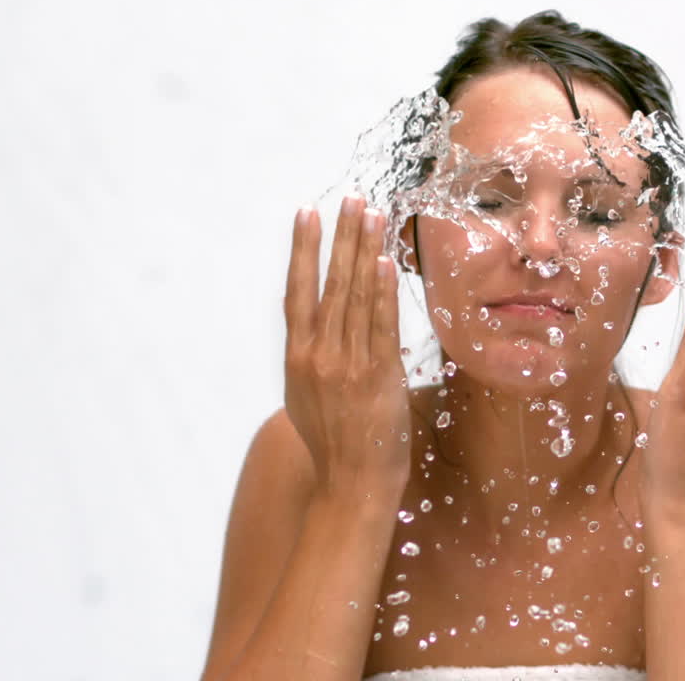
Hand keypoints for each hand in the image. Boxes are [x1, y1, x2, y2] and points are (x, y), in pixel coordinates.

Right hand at [283, 194, 412, 496]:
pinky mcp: (378, 376)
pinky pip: (381, 326)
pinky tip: (386, 263)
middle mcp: (318, 355)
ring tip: (372, 215)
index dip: (302, 250)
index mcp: (298, 358)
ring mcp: (347, 365)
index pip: (298, 291)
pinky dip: (383, 293)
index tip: (307, 213)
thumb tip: (319, 333)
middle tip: (350, 198)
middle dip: (341, 237)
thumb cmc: (334, 446)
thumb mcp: (307, 398)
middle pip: (330, 283)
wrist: (351, 485)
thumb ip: (313, 361)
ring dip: (365, 252)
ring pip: (356, 297)